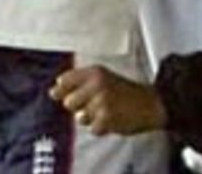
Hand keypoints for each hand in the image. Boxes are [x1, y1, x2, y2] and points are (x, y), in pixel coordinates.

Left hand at [50, 65, 165, 136]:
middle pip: (69, 102)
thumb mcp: (103, 78)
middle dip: (78, 107)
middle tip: (93, 104)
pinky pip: (92, 129)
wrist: (148, 102)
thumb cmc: (123, 91)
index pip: (66, 79)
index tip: (58, 93)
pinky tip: (110, 119)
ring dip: (90, 118)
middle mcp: (97, 84)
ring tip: (104, 112)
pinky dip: (100, 128)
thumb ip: (79, 81)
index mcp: (95, 72)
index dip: (61, 89)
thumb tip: (53, 90)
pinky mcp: (107, 118)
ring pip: (80, 118)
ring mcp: (102, 102)